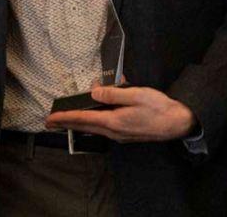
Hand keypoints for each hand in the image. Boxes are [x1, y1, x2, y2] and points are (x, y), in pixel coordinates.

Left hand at [44, 85, 196, 142]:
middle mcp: (113, 131)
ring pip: (94, 127)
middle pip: (85, 126)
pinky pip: (105, 125)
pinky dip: (96, 118)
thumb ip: (113, 94)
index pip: (82, 119)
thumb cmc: (158, 108)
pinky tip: (99, 108)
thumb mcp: (135, 94)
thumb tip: (94, 92)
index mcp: (113, 122)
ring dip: (81, 121)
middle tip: (51, 121)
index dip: (65, 118)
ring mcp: (120, 134)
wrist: (177, 123)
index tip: (50, 119)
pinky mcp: (126, 133)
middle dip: (67, 123)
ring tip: (70, 115)